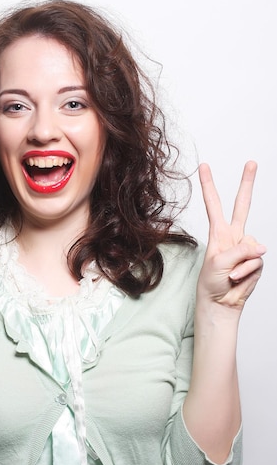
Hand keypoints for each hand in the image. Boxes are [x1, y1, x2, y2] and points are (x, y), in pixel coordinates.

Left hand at [197, 161, 264, 310]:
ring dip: (241, 264)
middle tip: (252, 162)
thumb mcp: (219, 263)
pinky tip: (239, 278)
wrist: (221, 302)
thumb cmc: (212, 282)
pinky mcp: (257, 260)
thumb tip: (262, 247)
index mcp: (218, 232)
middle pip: (243, 205)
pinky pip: (257, 261)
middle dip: (247, 184)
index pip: (213, 204)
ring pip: (253, 245)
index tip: (203, 166)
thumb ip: (240, 252)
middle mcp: (234, 235)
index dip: (208, 185)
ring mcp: (247, 247)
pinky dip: (247, 272)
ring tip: (230, 274)